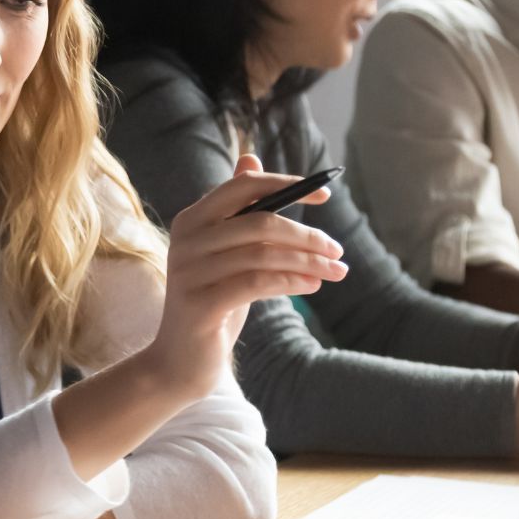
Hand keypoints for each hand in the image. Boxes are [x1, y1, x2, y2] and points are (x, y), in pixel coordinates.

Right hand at [149, 155, 345, 396]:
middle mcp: (186, 239)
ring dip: (308, 262)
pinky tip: (313, 286)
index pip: (243, 186)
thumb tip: (251, 157)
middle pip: (260, 221)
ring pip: (263, 254)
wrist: (181, 360)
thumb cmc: (213, 301)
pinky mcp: (199, 303)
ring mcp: (189, 271)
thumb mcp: (227, 252)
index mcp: (192, 219)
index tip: (326, 194)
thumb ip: (239, 211)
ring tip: (335, 272)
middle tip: (337, 250)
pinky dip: (292, 282)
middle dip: (306, 234)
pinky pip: (257, 283)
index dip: (288, 184)